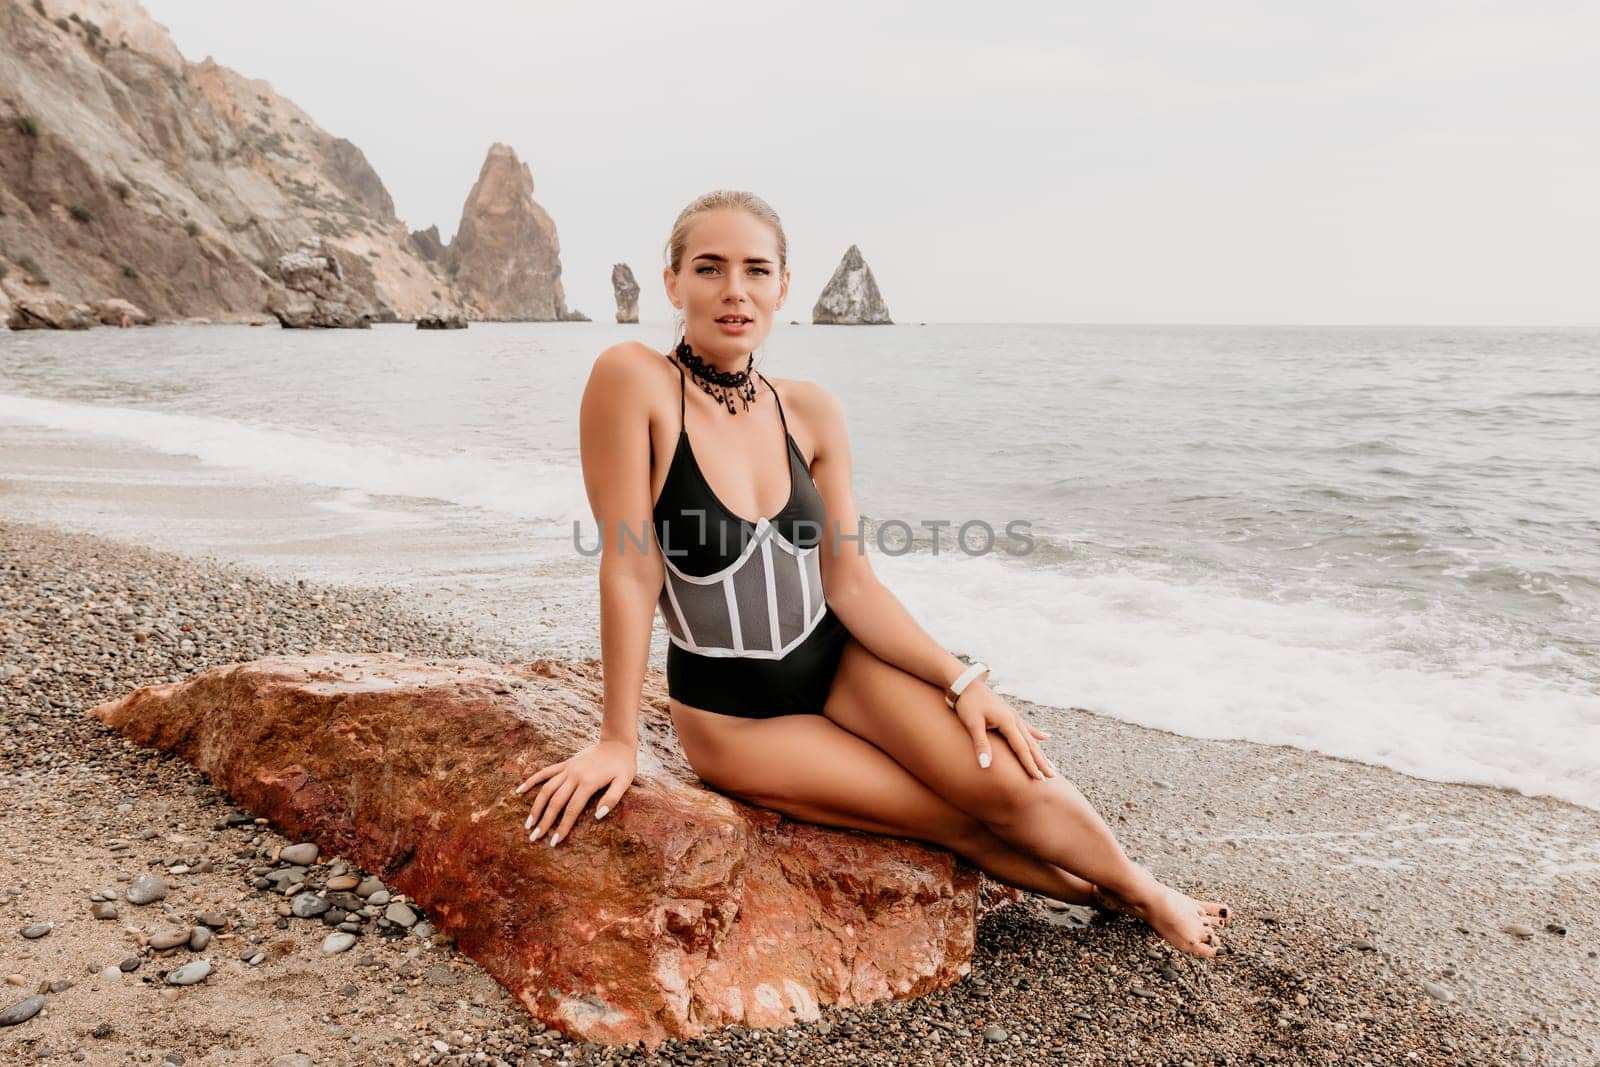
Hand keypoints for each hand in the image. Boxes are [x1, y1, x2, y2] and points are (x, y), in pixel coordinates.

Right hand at [512, 738, 636, 846]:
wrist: (617, 742)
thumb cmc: (623, 765)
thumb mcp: (624, 782)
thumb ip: (612, 798)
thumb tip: (598, 816)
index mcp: (588, 783)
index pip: (571, 810)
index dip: (562, 827)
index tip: (554, 842)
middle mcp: (574, 776)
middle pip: (555, 802)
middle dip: (544, 821)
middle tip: (534, 838)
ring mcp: (568, 769)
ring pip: (546, 789)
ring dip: (536, 807)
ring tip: (528, 823)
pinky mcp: (565, 763)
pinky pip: (545, 772)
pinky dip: (532, 781)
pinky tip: (520, 790)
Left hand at [952, 682, 1054, 778]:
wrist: (965, 683)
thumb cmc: (968, 703)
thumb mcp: (972, 724)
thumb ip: (980, 744)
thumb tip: (985, 765)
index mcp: (1007, 722)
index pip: (1021, 749)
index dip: (1030, 765)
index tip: (1039, 779)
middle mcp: (1014, 719)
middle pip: (1030, 744)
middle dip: (1041, 761)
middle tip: (1052, 776)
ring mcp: (1013, 715)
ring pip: (1030, 738)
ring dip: (1040, 752)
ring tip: (1050, 764)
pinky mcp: (1008, 713)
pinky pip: (1026, 728)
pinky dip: (1036, 734)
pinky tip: (1045, 737)